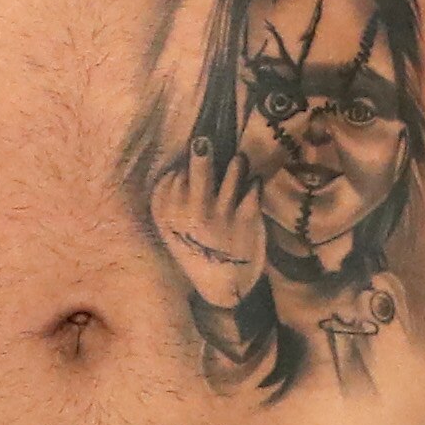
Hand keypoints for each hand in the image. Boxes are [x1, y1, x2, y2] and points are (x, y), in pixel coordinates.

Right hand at [147, 142, 268, 311]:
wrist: (220, 283)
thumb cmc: (195, 247)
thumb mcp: (172, 228)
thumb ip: (170, 197)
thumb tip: (180, 163)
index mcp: (170, 213)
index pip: (176, 175)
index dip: (184, 166)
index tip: (190, 159)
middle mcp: (194, 212)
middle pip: (200, 170)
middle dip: (203, 152)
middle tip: (204, 141)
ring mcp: (222, 215)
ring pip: (232, 175)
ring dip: (237, 165)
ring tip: (239, 161)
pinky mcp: (246, 221)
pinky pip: (253, 192)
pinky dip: (254, 186)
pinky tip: (253, 183)